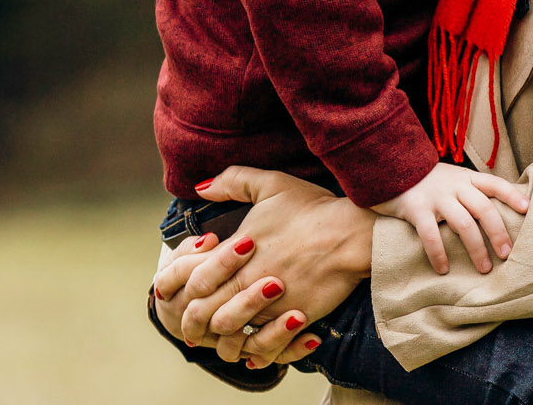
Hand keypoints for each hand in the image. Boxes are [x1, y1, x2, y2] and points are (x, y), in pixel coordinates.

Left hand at [151, 167, 375, 368]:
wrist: (353, 234)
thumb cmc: (313, 208)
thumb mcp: (271, 184)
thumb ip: (232, 181)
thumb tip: (200, 187)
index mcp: (238, 251)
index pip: (195, 279)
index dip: (182, 288)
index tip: (179, 291)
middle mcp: (248, 281)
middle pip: (204, 312)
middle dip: (193, 321)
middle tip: (190, 326)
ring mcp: (270, 304)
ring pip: (230, 334)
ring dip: (221, 338)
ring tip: (219, 338)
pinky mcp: (293, 319)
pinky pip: (264, 346)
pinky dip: (254, 352)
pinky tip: (251, 351)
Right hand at [372, 161, 531, 273]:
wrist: (388, 166)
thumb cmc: (426, 180)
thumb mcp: (451, 177)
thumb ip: (470, 189)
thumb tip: (497, 208)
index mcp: (466, 177)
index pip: (494, 183)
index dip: (511, 195)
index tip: (527, 210)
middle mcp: (454, 185)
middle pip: (484, 208)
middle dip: (498, 232)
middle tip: (507, 254)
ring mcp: (436, 196)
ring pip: (463, 223)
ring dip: (476, 248)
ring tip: (484, 268)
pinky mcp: (416, 208)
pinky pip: (430, 234)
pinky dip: (439, 254)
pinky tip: (443, 269)